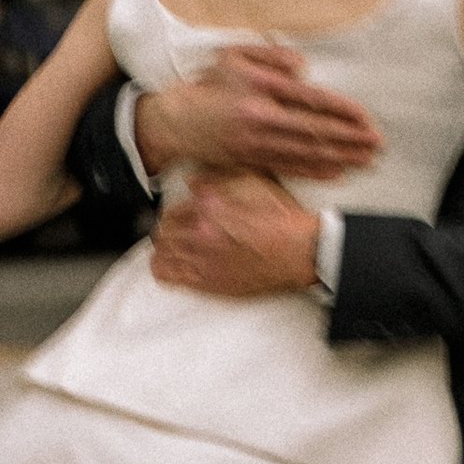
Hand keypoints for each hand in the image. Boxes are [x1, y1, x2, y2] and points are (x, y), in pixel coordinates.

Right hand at [133, 45, 380, 182]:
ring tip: (366, 160)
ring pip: (306, 151)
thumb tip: (303, 67)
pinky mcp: (252, 160)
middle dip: (350, 138)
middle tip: (378, 143)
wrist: (176, 122)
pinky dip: (316, 170)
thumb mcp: (235, 55)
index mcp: (261, 88)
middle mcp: (262, 118)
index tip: (365, 117)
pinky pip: (290, 166)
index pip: (311, 100)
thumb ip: (271, 55)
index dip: (342, 110)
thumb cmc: (209, 85)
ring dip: (340, 157)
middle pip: (315, 130)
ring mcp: (257, 143)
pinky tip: (337, 171)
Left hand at [150, 173, 323, 298]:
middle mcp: (201, 234)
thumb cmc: (282, 220)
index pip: (173, 210)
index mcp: (210, 208)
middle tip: (172, 229)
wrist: (300, 252)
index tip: (180, 213)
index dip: (174, 211)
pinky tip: (165, 266)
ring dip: (163, 249)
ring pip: (162, 254)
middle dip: (166, 229)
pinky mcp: (210, 283)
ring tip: (168, 247)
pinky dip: (164, 270)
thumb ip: (220, 180)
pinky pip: (173, 277)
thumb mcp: (255, 184)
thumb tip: (192, 182)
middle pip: (164, 232)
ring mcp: (203, 260)